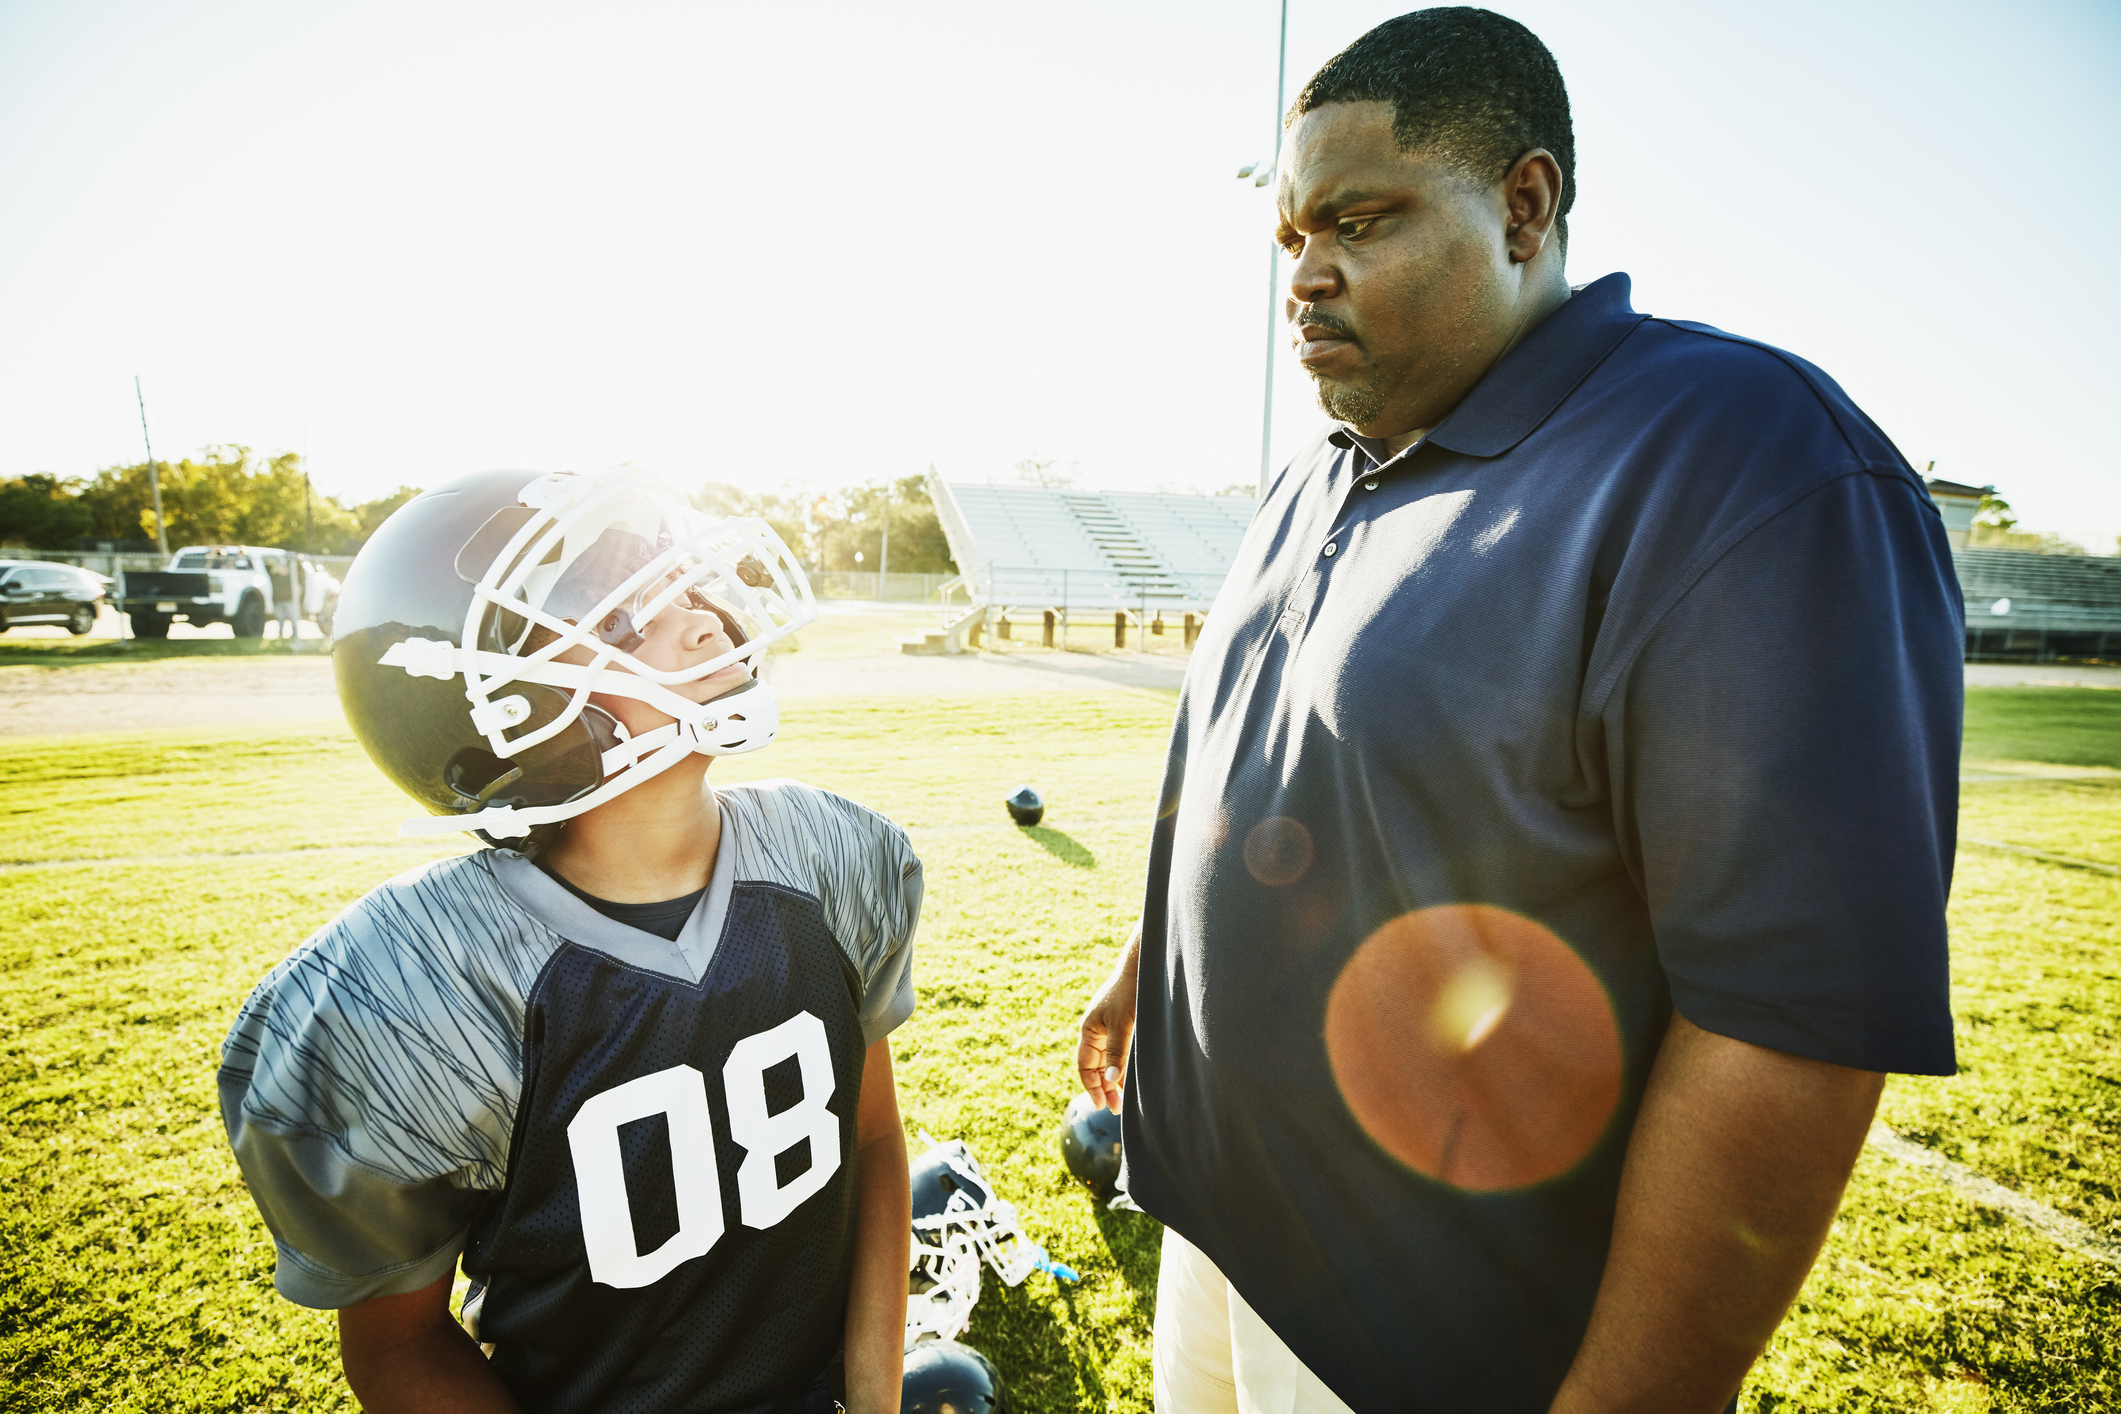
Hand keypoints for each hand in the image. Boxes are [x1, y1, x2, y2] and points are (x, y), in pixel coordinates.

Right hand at [1076, 922, 1141, 1113]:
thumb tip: (1110, 1080)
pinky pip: (1118, 1052)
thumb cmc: (1131, 993)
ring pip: (1107, 1061)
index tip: (1103, 1105)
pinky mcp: (1123, 1025)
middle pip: (1095, 1066)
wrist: (1144, 966)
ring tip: (1126, 1099)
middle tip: (1118, 1109)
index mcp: (1089, 1030)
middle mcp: (1096, 1030)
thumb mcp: (1122, 1025)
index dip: (1092, 1087)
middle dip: (1105, 1088)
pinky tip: (1133, 1078)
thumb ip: (1116, 1053)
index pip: (1084, 1066)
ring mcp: (1109, 1027)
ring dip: (1114, 1079)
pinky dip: (1122, 1066)